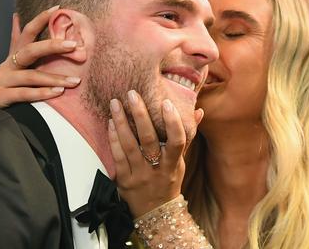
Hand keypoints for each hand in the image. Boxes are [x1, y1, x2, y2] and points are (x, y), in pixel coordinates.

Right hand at [0, 6, 80, 114]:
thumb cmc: (2, 89)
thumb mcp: (9, 66)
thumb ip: (16, 43)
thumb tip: (17, 16)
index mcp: (13, 57)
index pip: (27, 33)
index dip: (40, 19)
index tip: (58, 8)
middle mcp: (6, 66)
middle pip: (30, 50)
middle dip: (52, 46)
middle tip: (74, 46)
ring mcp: (1, 80)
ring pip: (31, 76)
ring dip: (54, 78)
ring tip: (74, 81)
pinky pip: (24, 94)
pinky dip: (41, 93)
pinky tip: (57, 93)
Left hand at [107, 90, 203, 217]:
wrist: (155, 213)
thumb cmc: (169, 182)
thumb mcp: (180, 162)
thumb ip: (187, 136)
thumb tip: (198, 112)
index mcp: (173, 164)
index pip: (177, 142)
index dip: (173, 123)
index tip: (166, 103)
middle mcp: (156, 170)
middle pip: (148, 139)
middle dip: (140, 114)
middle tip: (132, 94)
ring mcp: (139, 175)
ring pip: (129, 145)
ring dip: (121, 122)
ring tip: (116, 103)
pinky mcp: (124, 180)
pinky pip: (117, 156)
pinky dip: (113, 138)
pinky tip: (111, 123)